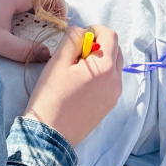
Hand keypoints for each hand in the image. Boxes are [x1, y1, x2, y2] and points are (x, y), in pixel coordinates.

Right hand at [23, 21, 123, 146]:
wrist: (49, 136)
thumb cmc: (51, 97)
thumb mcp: (58, 62)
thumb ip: (72, 39)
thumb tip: (81, 31)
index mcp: (106, 68)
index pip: (111, 35)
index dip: (95, 30)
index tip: (79, 37)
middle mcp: (116, 82)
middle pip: (116, 50)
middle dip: (99, 45)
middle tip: (76, 53)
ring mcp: (114, 96)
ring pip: (114, 66)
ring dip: (100, 60)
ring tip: (77, 70)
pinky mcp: (109, 106)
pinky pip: (110, 82)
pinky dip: (100, 75)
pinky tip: (80, 84)